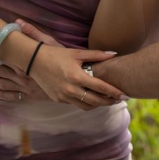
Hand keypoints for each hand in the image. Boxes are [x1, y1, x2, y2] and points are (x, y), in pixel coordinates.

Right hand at [0, 19, 125, 109]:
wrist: (35, 61)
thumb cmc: (57, 54)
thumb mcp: (77, 53)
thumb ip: (96, 55)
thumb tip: (113, 53)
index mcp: (77, 77)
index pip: (100, 88)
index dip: (114, 92)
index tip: (124, 94)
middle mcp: (71, 90)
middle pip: (95, 101)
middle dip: (109, 101)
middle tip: (119, 100)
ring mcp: (63, 97)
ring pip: (86, 106)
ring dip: (98, 105)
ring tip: (108, 100)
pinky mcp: (58, 100)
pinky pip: (75, 104)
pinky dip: (85, 103)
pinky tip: (91, 98)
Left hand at [0, 19, 60, 101]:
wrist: (73, 80)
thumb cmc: (62, 60)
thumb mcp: (50, 43)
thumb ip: (33, 33)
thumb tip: (18, 21)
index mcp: (24, 62)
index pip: (2, 56)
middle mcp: (21, 76)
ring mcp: (23, 87)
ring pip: (0, 84)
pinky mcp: (27, 95)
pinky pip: (9, 95)